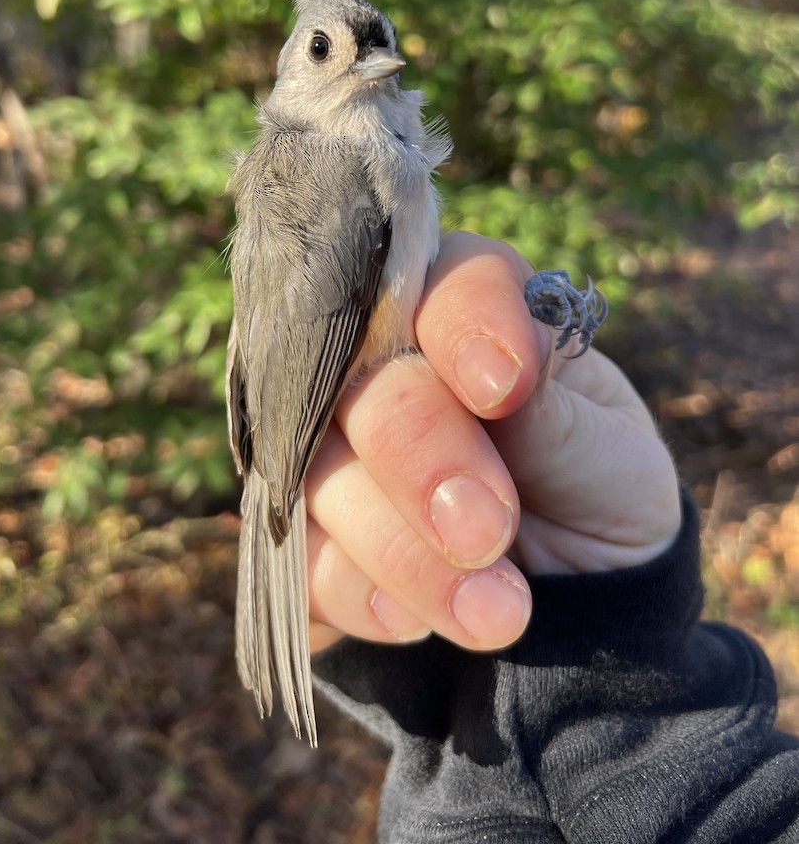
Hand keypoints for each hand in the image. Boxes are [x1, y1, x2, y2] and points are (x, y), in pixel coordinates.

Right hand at [305, 232, 681, 652]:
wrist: (573, 600)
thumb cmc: (596, 493)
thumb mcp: (613, 456)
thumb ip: (557, 414)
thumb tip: (503, 380)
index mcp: (468, 316)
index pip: (448, 283)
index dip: (466, 324)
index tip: (501, 387)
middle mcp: (382, 364)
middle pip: (364, 379)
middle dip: (421, 456)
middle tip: (486, 533)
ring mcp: (329, 446)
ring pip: (317, 473)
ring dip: (403, 551)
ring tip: (494, 612)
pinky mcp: (303, 532)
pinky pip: (294, 557)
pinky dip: (354, 595)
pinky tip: (410, 625)